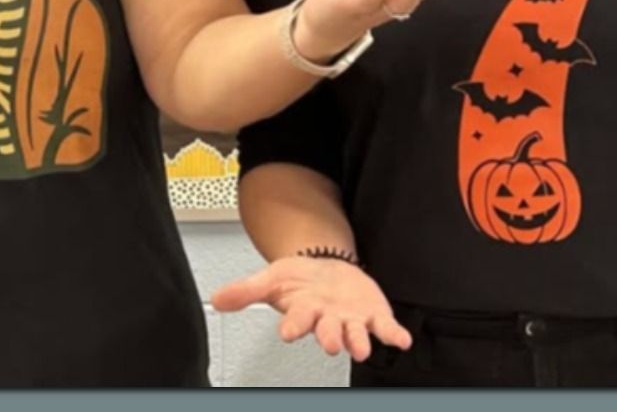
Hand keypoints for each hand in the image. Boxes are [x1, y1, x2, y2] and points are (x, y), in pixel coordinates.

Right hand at [212, 256, 409, 361]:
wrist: (328, 268)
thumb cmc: (301, 279)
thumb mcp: (271, 278)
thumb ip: (245, 290)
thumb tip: (216, 299)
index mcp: (303, 312)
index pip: (296, 321)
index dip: (292, 326)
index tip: (287, 332)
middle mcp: (328, 320)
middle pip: (327, 331)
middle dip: (329, 338)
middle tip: (330, 343)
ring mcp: (351, 319)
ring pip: (355, 334)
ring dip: (358, 341)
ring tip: (360, 348)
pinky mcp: (373, 315)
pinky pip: (385, 328)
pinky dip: (393, 335)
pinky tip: (400, 340)